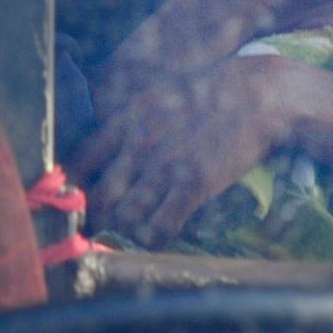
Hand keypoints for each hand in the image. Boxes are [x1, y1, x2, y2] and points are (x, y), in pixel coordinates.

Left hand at [70, 54, 332, 246]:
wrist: (260, 95)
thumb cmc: (214, 92)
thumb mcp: (161, 95)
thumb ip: (133, 123)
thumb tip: (112, 152)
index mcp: (127, 119)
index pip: (80, 162)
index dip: (71, 188)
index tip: (74, 202)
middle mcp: (139, 144)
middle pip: (99, 197)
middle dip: (95, 219)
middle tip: (97, 232)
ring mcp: (165, 165)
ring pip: (126, 217)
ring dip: (125, 233)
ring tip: (126, 239)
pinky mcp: (193, 184)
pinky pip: (160, 227)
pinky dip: (154, 240)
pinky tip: (156, 240)